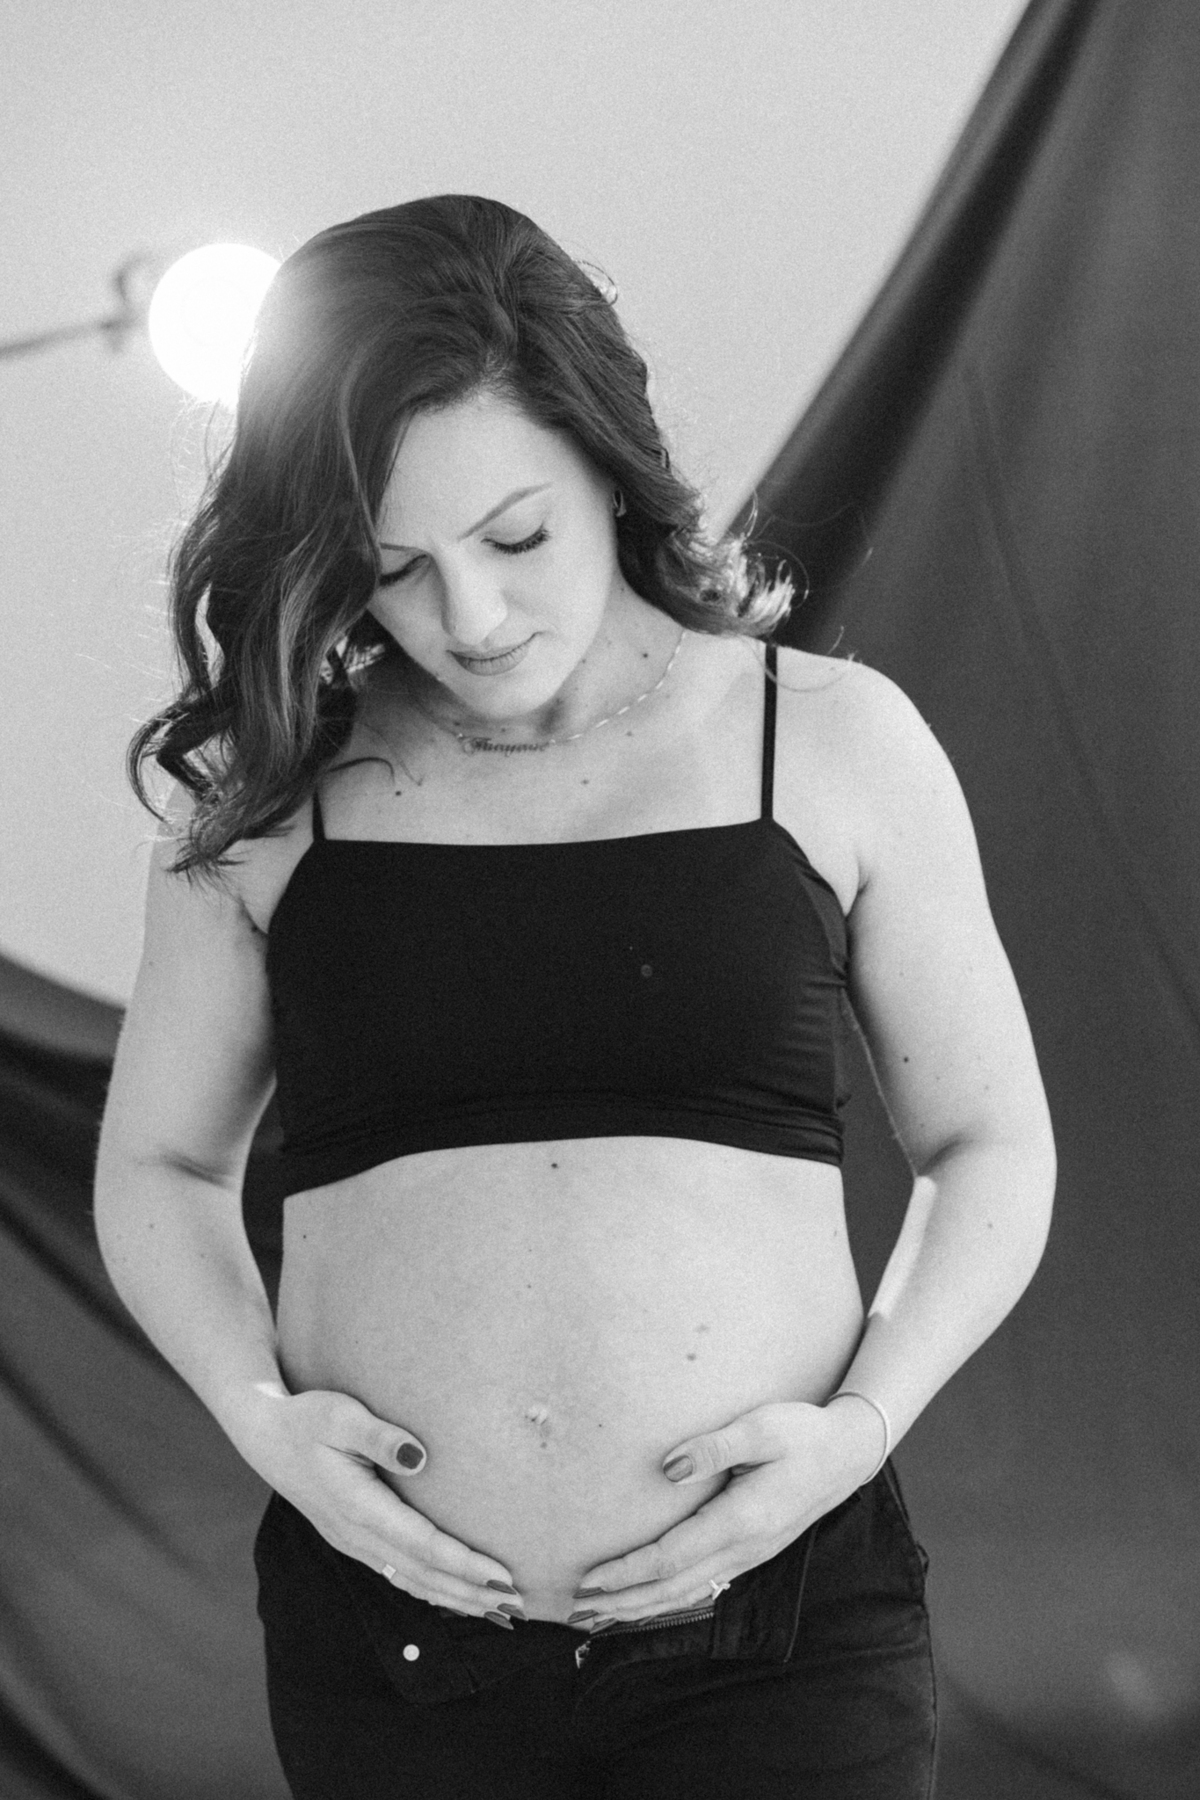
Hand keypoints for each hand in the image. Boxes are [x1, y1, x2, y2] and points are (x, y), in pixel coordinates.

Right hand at [240, 1386, 521, 1615]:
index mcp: (356, 1506)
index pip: (422, 1545)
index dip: (464, 1564)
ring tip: (498, 1611)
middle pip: (422, 1574)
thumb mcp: (340, 1416)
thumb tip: (418, 1456)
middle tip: (516, 1605)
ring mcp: (353, 1543)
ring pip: (411, 1582)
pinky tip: (456, 1598)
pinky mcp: (354, 1541)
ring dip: (455, 1599)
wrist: (266, 1437)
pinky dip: (432, 1590)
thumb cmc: (308, 1418)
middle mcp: (355, 1535)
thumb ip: (379, 1436)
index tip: (502, 1576)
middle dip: (471, 1592)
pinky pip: (399, 1575)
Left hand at [572, 1399, 882, 1624]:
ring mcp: (750, 1555)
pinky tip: (650, 1600)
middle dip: (623, 1601)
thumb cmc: (803, 1433)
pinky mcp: (752, 1551)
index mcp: (741, 1520)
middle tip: (577, 1608)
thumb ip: (712, 1448)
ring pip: (687, 1593)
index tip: (590, 1578)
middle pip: (672, 1587)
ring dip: (642, 1606)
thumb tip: (666, 1468)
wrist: (849, 1452)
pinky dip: (668, 1598)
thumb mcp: (760, 1427)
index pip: (670, 1558)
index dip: (627, 1572)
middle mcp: (744, 1548)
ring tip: (601, 1614)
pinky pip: (702, 1585)